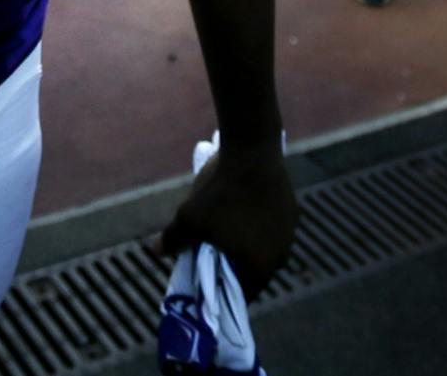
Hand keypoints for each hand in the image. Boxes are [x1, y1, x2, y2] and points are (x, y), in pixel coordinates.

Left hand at [153, 141, 295, 297]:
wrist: (252, 152)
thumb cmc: (220, 192)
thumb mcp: (189, 217)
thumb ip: (173, 240)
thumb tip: (155, 252)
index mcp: (257, 268)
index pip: (240, 294)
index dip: (220, 290)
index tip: (204, 282)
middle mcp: (279, 257)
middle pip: (252, 272)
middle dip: (230, 266)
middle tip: (209, 253)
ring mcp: (288, 234)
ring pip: (263, 250)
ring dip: (245, 245)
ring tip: (223, 229)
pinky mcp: (291, 213)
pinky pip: (271, 229)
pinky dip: (256, 226)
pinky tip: (239, 210)